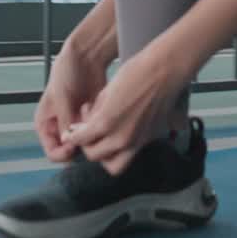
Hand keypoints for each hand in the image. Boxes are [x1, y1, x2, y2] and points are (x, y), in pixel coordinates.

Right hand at [35, 38, 109, 161]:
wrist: (85, 57)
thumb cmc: (67, 72)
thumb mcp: (63, 97)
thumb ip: (65, 121)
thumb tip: (70, 144)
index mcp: (44, 124)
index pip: (52, 152)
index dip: (63, 154)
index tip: (74, 147)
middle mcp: (58, 127)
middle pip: (68, 152)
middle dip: (79, 147)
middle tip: (88, 137)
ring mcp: (74, 125)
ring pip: (83, 145)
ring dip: (89, 139)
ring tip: (94, 123)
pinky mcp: (89, 120)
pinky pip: (94, 135)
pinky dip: (97, 131)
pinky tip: (100, 118)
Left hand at [65, 48, 186, 175]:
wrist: (165, 72)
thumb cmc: (135, 73)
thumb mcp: (106, 92)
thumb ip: (95, 113)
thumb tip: (88, 125)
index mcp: (106, 123)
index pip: (81, 140)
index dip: (73, 136)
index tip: (72, 133)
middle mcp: (121, 138)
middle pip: (95, 156)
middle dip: (87, 146)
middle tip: (87, 134)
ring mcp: (137, 142)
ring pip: (114, 165)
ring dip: (106, 156)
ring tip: (104, 141)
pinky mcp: (149, 140)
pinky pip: (130, 155)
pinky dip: (122, 150)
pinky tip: (121, 134)